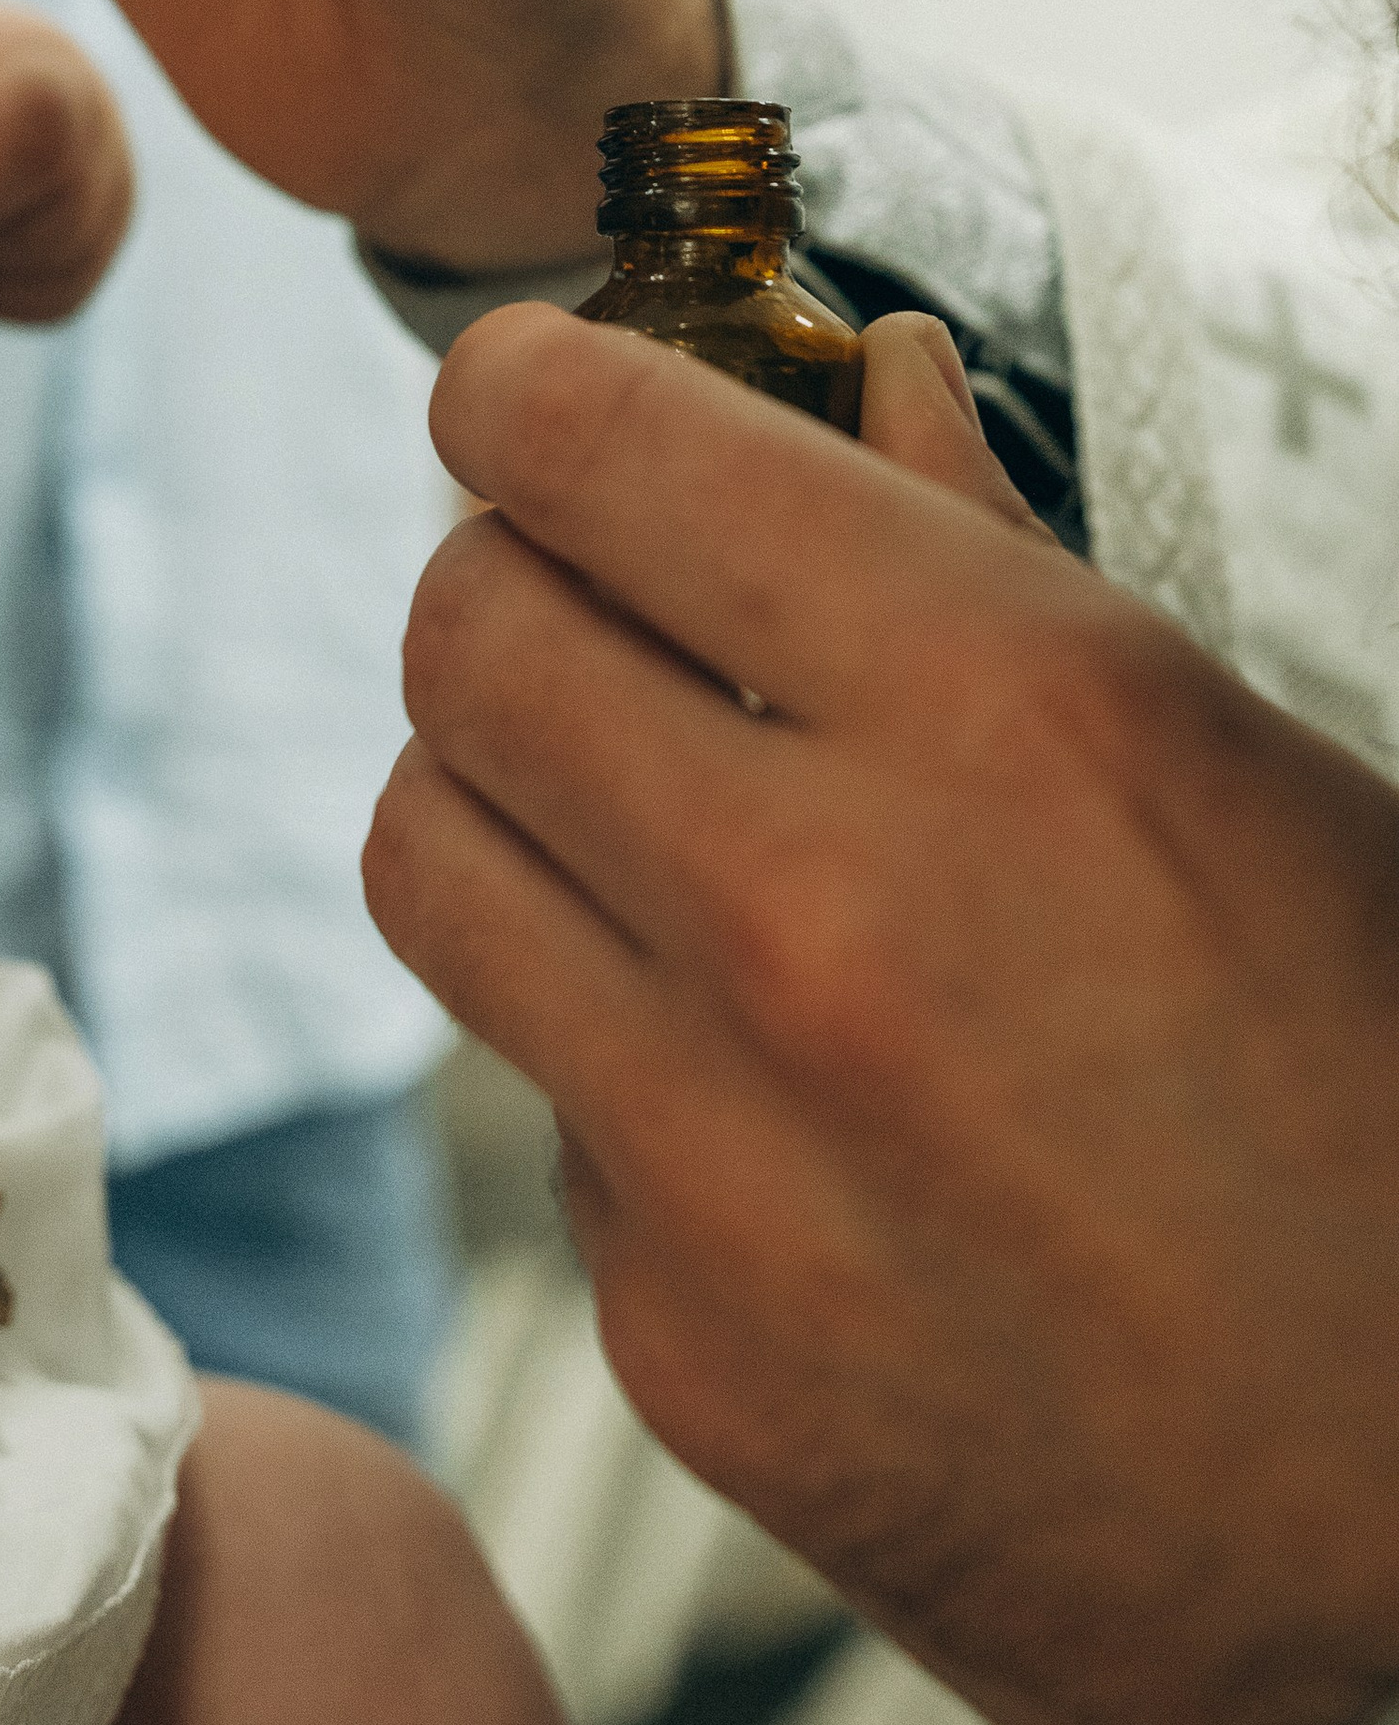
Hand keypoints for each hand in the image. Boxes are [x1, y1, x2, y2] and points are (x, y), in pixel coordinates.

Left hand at [362, 307, 1398, 1724]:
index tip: (529, 402)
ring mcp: (722, 1151)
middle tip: (593, 608)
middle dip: (509, 582)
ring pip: (423, 850)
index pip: (589, 445)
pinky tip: (769, 1094)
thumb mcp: (1242, 772)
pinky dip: (615, 1058)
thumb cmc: (1392, 1121)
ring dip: (501, 798)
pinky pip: (541, 1103)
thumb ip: (1000, 559)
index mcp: (1004, 712)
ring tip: (629, 820)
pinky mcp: (673, 1346)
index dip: (528, 392)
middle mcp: (819, 912)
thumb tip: (867, 377)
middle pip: (459, 634)